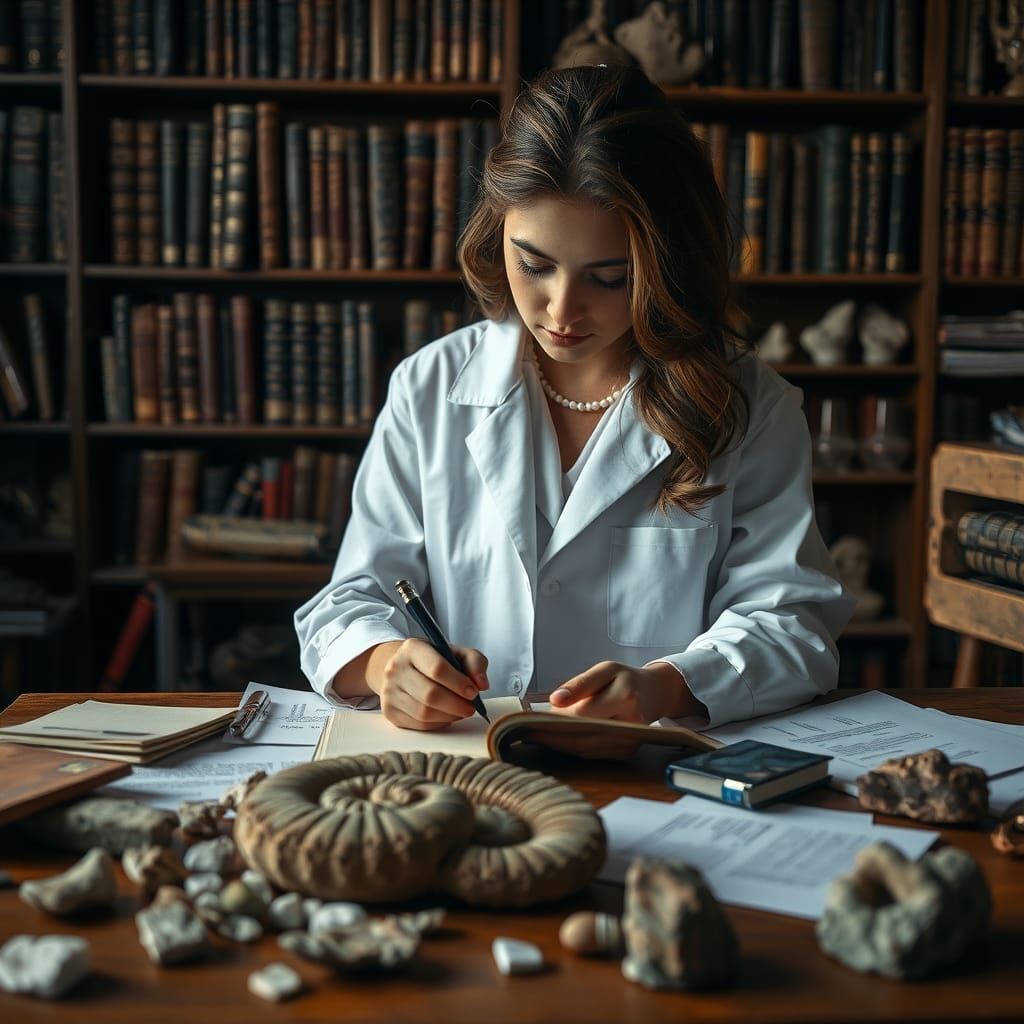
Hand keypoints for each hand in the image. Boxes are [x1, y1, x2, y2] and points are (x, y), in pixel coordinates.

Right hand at [371, 638, 488, 730]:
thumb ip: (475, 662)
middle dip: (456, 704)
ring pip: (424, 712)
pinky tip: (446, 716)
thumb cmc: (434, 660)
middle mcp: (395, 669)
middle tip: (471, 707)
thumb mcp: (456, 652)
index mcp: (412, 648)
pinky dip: (438, 723)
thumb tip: (482, 684)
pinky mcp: (389, 711)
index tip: (473, 692)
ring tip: (460, 711)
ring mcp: (389, 691)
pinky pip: (418, 724)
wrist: (402, 668)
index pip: (437, 668)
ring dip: (449, 716)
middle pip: (430, 694)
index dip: (458, 683)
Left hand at [535, 661, 699, 758]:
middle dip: (552, 737)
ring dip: (559, 745)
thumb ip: (579, 684)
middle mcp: (632, 723)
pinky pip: (594, 754)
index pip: (582, 713)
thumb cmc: (626, 679)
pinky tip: (557, 742)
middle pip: (583, 736)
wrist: (653, 693)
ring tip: (536, 737)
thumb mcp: (604, 669)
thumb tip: (555, 700)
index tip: (530, 720)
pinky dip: (573, 749)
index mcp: (626, 697)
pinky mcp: (627, 752)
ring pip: (587, 749)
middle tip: (526, 733)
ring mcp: (631, 741)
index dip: (555, 719)